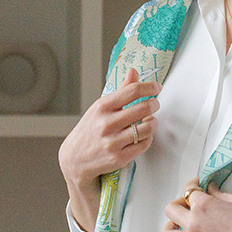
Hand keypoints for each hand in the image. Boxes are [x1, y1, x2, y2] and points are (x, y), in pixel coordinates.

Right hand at [59, 67, 159, 231]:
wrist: (75, 160)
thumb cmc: (90, 130)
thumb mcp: (100, 108)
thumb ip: (120, 91)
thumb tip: (133, 71)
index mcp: (102, 107)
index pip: (132, 91)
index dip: (149, 87)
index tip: (157, 87)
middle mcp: (106, 123)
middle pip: (143, 108)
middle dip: (154, 104)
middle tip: (155, 104)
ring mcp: (113, 142)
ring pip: (146, 128)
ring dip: (153, 122)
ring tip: (151, 120)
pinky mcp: (119, 158)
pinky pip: (144, 144)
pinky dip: (148, 138)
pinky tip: (144, 134)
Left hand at [160, 182, 231, 231]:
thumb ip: (219, 195)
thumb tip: (211, 190)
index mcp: (203, 206)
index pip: (189, 191)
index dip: (192, 186)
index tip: (196, 186)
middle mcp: (194, 224)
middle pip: (171, 210)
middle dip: (178, 204)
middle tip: (187, 205)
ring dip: (170, 226)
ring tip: (177, 225)